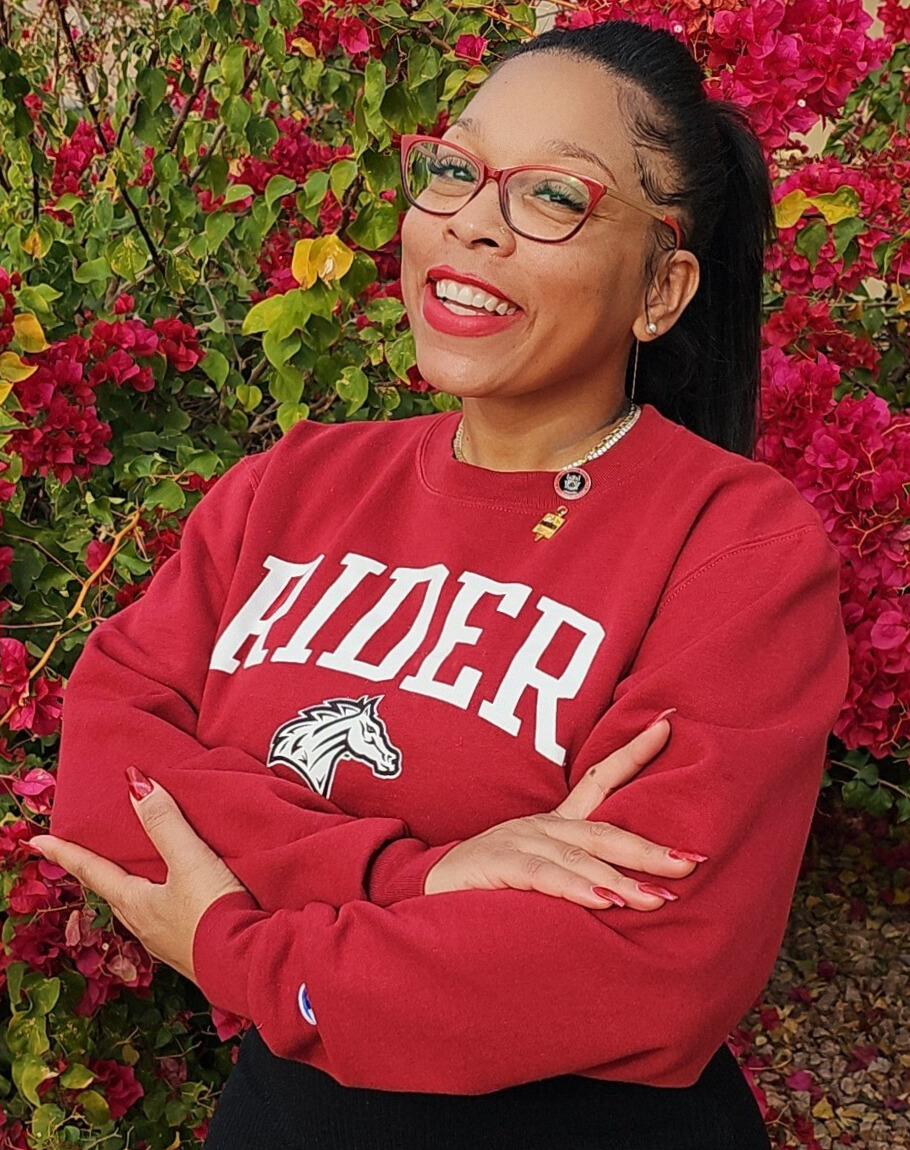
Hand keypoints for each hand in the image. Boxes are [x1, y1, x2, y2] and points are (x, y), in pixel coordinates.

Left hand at [29, 770, 248, 983]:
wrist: (247, 965)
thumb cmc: (214, 914)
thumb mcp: (190, 861)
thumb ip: (165, 823)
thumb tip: (134, 784)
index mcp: (135, 903)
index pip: (92, 870)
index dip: (65, 853)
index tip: (36, 841)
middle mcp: (143, 925)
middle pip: (113, 890)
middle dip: (99, 870)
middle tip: (87, 853)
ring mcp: (165, 941)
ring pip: (138, 907)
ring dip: (131, 887)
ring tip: (133, 873)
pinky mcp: (190, 948)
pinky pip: (164, 918)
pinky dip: (159, 901)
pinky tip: (176, 899)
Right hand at [424, 714, 704, 910]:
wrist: (421, 890)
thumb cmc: (484, 886)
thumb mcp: (535, 872)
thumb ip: (573, 873)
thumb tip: (630, 889)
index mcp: (551, 823)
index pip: (598, 780)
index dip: (633, 753)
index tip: (668, 726)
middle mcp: (539, 826)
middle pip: (603, 829)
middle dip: (650, 846)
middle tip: (693, 861)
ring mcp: (517, 841)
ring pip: (579, 856)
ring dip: (622, 878)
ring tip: (659, 898)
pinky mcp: (497, 864)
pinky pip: (544, 876)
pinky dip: (578, 889)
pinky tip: (606, 902)